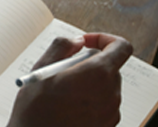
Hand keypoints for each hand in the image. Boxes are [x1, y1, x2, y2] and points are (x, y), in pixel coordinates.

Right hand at [7, 33, 132, 126]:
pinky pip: (104, 105)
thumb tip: (77, 41)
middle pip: (111, 68)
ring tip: (62, 93)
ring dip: (88, 84)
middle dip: (90, 64)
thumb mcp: (42, 69)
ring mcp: (111, 113)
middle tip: (65, 70)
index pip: (121, 47)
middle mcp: (110, 93)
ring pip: (106, 87)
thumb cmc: (36, 110)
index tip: (86, 44)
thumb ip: (63, 46)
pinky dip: (90, 101)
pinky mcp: (107, 126)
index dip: (105, 39)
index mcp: (98, 74)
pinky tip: (67, 108)